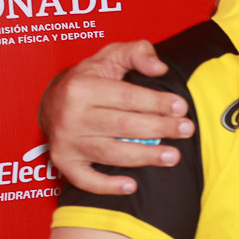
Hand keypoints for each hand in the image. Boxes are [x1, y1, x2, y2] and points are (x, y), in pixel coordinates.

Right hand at [39, 41, 191, 194]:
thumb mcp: (111, 55)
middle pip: (123, 125)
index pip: (127, 97)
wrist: (51, 99)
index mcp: (82, 88)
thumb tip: (160, 69)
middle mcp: (71, 116)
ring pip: (111, 153)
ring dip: (144, 157)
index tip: (181, 107)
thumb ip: (138, 53)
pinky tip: (132, 186)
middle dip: (159, 128)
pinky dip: (107, 185)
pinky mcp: (63, 161)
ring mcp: (66, 141)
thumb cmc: (90, 77)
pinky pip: (84, 179)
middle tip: (187, 130)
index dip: (157, 102)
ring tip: (173, 157)